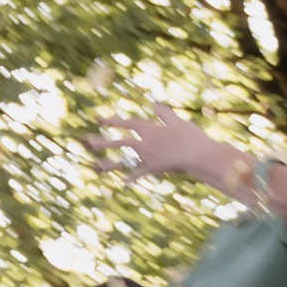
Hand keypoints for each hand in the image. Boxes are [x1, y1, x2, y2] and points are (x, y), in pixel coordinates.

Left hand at [94, 105, 231, 190]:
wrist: (199, 155)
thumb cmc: (190, 136)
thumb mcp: (177, 121)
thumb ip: (163, 113)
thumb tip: (152, 104)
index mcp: (148, 129)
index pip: (126, 124)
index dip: (112, 121)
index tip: (99, 119)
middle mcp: (144, 143)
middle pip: (120, 142)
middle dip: (103, 142)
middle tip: (88, 142)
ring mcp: (147, 158)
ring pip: (124, 160)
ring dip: (110, 163)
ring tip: (96, 165)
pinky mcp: (153, 169)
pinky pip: (139, 174)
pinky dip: (131, 178)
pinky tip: (122, 183)